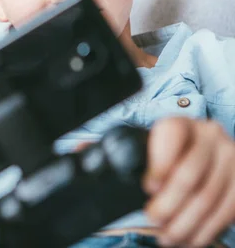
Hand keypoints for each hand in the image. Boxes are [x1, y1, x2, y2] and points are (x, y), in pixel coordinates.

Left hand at [144, 117, 234, 246]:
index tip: (148, 188)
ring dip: (186, 224)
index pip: (171, 136)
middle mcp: (209, 135)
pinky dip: (207, 230)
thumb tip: (134, 179)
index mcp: (181, 124)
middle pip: (189, 173)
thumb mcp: (151, 148)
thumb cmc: (167, 155)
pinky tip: (190, 240)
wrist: (201, 154)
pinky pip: (227, 210)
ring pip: (208, 196)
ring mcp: (231, 157)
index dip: (160, 164)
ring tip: (167, 237)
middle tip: (153, 220)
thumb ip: (141, 160)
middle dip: (168, 203)